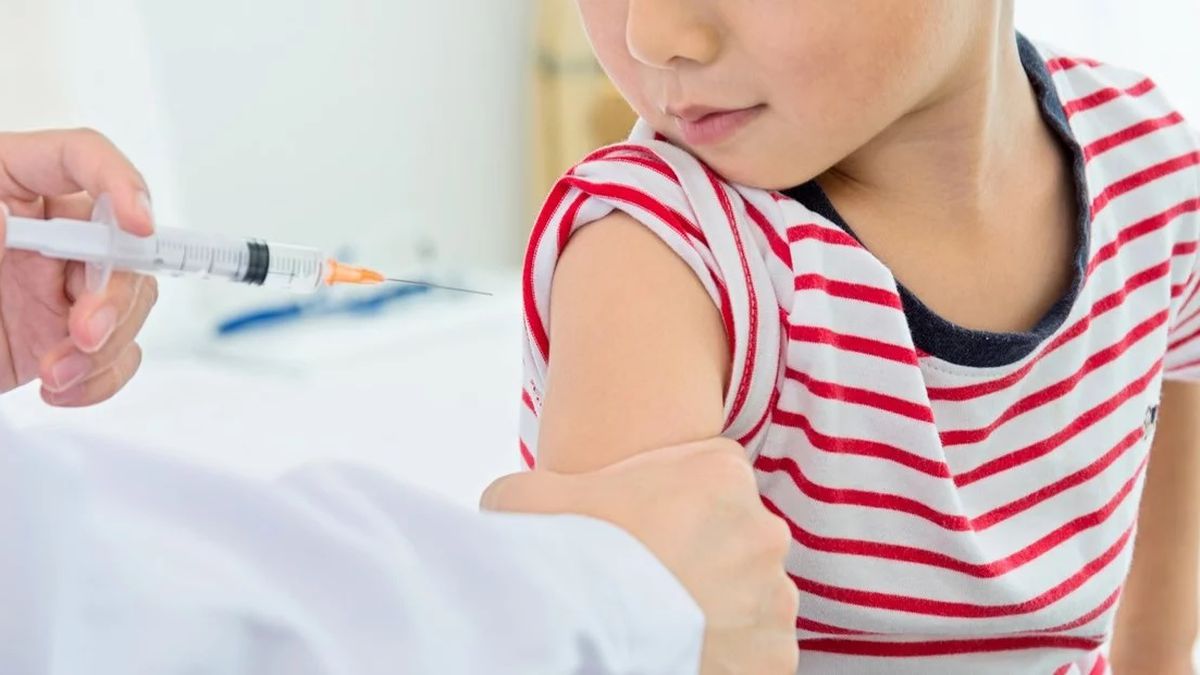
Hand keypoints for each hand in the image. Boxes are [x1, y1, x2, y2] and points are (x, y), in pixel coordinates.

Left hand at [0, 129, 157, 405]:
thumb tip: (6, 215)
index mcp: (5, 185)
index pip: (78, 158)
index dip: (118, 182)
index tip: (137, 224)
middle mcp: (43, 230)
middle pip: (118, 241)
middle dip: (113, 293)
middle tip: (86, 332)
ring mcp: (60, 283)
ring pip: (131, 297)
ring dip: (108, 344)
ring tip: (59, 372)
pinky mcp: (69, 332)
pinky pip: (120, 348)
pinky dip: (102, 375)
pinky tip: (62, 386)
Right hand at [482, 438, 798, 674]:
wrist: (581, 636)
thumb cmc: (560, 557)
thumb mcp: (526, 496)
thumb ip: (544, 486)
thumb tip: (523, 498)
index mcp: (720, 473)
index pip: (713, 472)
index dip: (675, 500)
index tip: (642, 530)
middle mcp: (763, 530)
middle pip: (735, 537)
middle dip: (701, 557)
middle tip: (646, 584)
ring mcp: (775, 598)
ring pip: (750, 597)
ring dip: (717, 609)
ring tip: (659, 625)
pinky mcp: (776, 657)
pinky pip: (756, 653)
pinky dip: (727, 659)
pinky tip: (680, 656)